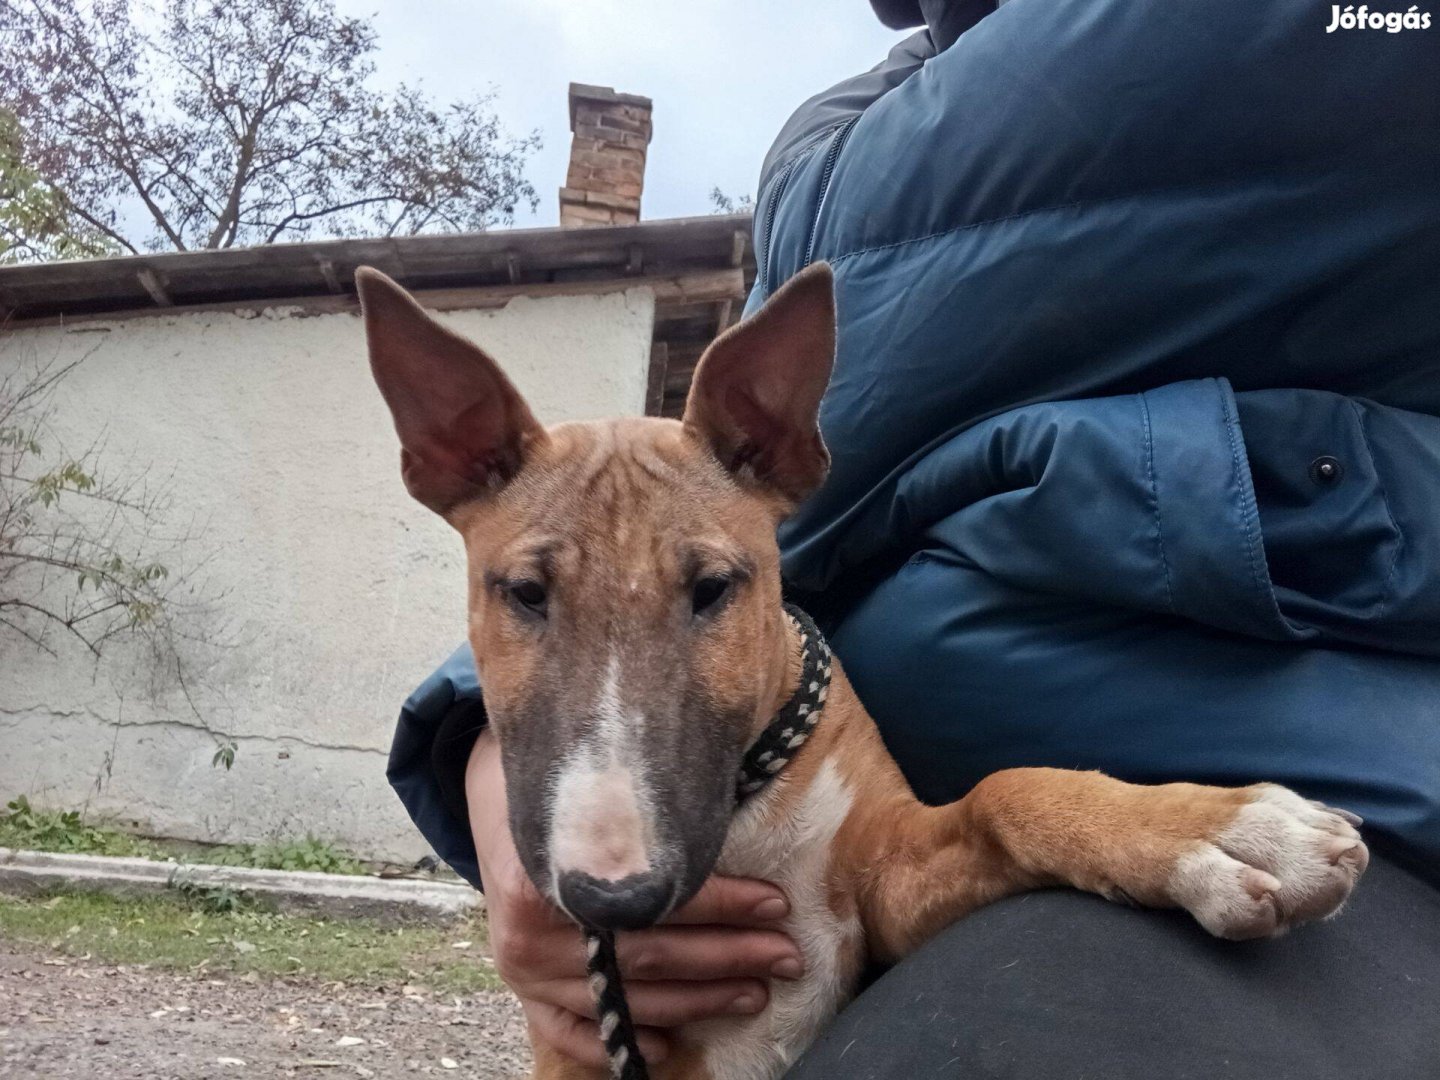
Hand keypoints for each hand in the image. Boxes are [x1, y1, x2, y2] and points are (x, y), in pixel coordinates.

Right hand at [466, 728, 802, 1067]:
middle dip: (728, 956)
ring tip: (755, 991)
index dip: (722, 901)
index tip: (777, 902)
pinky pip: (570, 1032)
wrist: (494, 794)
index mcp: (547, 869)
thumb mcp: (600, 777)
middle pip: (648, 953)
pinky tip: (666, 1047)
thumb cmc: (562, 780)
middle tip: (786, 955)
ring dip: (697, 1000)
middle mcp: (529, 931)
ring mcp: (523, 970)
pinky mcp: (522, 992)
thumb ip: (649, 803)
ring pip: (625, 998)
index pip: (653, 895)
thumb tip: (736, 794)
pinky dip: (617, 1044)